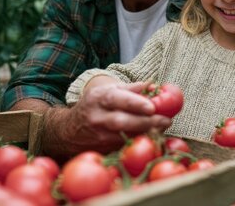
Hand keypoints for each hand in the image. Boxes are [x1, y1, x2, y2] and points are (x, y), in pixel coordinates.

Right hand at [42, 79, 171, 159]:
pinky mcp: (102, 149)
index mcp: (99, 98)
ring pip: (124, 136)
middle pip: (123, 121)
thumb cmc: (95, 105)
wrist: (68, 130)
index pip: (118, 100)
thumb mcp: (108, 90)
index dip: (136, 103)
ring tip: (162, 128)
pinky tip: (151, 137)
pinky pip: (123, 146)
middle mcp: (97, 117)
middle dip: (146, 122)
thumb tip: (152, 85)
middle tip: (166, 120)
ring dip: (145, 133)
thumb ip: (130, 88)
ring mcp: (99, 136)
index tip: (152, 107)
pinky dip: (138, 142)